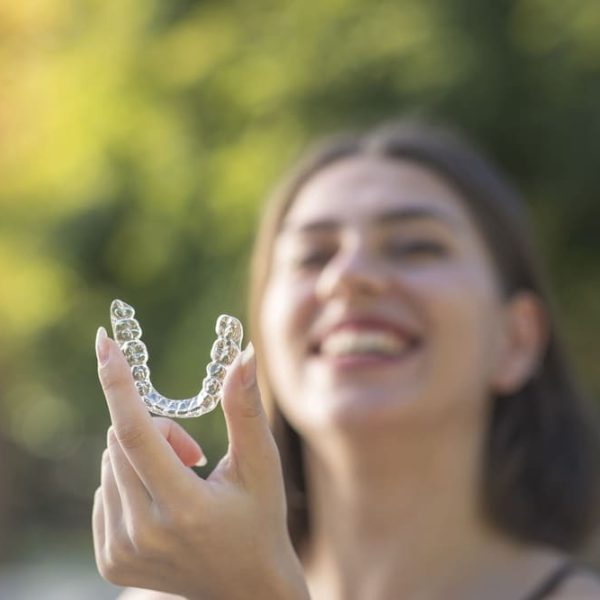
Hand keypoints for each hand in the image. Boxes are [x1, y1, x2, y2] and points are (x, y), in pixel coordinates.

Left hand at [92, 327, 308, 599]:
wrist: (246, 586)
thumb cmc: (261, 518)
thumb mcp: (260, 462)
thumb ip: (246, 408)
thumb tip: (244, 354)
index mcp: (185, 508)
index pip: (136, 434)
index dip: (119, 384)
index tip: (104, 343)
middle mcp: (145, 534)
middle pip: (122, 442)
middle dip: (156, 429)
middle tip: (192, 452)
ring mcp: (122, 551)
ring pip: (110, 463)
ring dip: (142, 455)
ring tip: (183, 478)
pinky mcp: (110, 560)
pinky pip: (104, 489)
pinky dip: (129, 479)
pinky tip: (162, 502)